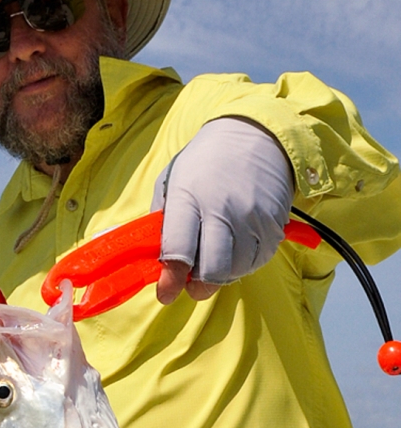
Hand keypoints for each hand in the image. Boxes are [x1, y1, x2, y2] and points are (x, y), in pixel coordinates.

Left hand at [152, 117, 295, 303]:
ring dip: (221, 274)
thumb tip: (153, 261)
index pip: (178, 251)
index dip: (170, 280)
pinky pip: (257, 262)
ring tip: (215, 257)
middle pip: (211, 271)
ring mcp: (251, 218)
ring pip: (235, 271)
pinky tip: (236, 248)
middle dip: (199, 285)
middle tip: (193, 282)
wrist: (256, 135)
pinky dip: (243, 264)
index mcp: (188, 198)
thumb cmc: (205, 163)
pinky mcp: (273, 224)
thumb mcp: (172, 181)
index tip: (166, 293)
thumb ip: (160, 221)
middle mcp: (222, 210)